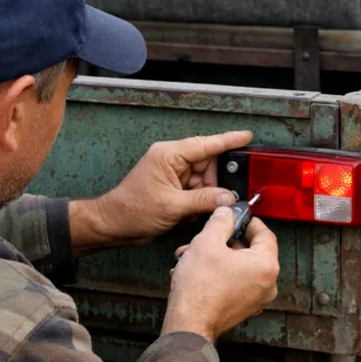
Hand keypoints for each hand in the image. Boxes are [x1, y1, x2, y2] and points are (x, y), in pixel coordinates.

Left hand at [70, 130, 252, 250]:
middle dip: (215, 183)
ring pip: (204, 180)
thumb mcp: (172, 206)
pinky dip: (198, 202)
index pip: (206, 144)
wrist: (114, 225)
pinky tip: (189, 214)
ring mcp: (172, 174)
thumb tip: (228, 197)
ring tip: (197, 211)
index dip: (229, 140)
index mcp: (169, 155)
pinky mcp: (173, 188)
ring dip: (206, 196)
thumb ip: (203, 200)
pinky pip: (196, 191)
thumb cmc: (132, 210)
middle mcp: (172, 161)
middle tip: (222, 198)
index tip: (247, 136)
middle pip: (208, 164)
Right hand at [161, 207, 278, 343]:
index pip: (265, 233)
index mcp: (266, 265)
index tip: (237, 216)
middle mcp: (267, 284)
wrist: (188, 324)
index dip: (248, 221)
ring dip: (217, 257)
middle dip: (224, 241)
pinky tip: (197, 271)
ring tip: (194, 255)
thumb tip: (226, 213)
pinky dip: (219, 274)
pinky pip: (235, 282)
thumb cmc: (200, 289)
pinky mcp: (243, 308)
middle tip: (209, 236)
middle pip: (250, 251)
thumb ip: (220, 221)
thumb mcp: (207, 242)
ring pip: (239, 267)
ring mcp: (256, 299)